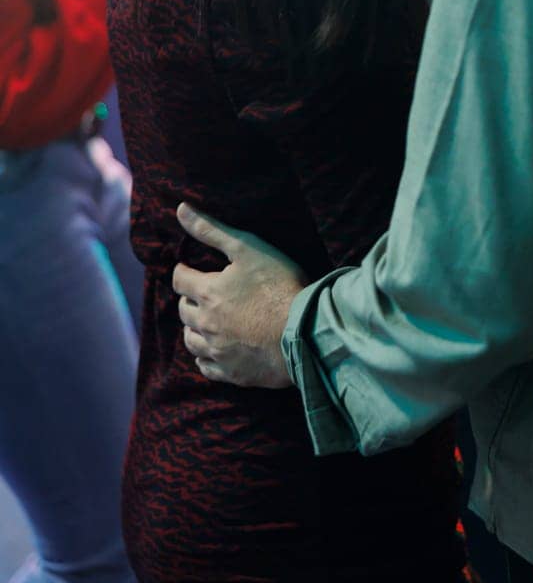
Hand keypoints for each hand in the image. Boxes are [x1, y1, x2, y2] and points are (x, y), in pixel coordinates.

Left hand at [171, 204, 307, 388]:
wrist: (303, 332)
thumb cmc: (278, 285)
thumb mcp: (248, 248)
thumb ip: (212, 229)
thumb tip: (180, 209)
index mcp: (207, 293)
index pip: (179, 279)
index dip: (183, 270)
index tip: (188, 267)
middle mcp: (205, 324)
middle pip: (183, 310)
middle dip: (189, 298)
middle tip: (201, 291)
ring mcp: (217, 351)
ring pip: (190, 340)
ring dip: (193, 328)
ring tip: (205, 320)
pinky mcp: (231, 373)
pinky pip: (206, 366)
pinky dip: (205, 357)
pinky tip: (215, 349)